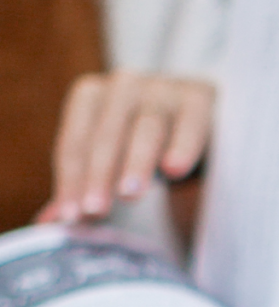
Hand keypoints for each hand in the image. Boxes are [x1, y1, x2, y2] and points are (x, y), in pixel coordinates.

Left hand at [37, 72, 214, 223]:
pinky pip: (189, 123)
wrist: (203, 118)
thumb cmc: (148, 143)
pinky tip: (174, 170)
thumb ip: (86, 186)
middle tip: (95, 210)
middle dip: (99, 174)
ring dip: (136, 162)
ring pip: (146, 127)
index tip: (72, 217)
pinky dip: (182, 146)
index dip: (71, 180)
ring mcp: (164, 87)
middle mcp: (124, 84)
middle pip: (107, 134)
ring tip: (129, 195)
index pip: (75, 142)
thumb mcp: (115, 161)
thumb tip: (48, 223)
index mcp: (91, 95)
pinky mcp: (201, 96)